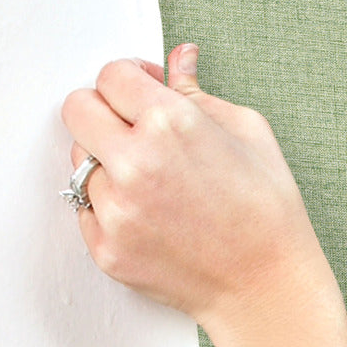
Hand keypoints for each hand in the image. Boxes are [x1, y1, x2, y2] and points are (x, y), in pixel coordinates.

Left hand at [59, 44, 342, 335]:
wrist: (268, 288)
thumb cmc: (269, 212)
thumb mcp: (249, 134)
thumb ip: (199, 93)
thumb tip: (178, 58)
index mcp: (171, 123)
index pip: (110, 75)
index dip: (129, 80)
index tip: (142, 93)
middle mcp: (134, 163)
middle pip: (77, 109)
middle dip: (104, 112)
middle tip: (133, 130)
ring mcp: (116, 210)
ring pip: (80, 162)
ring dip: (107, 164)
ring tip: (153, 184)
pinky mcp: (107, 248)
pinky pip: (86, 210)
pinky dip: (111, 207)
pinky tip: (151, 216)